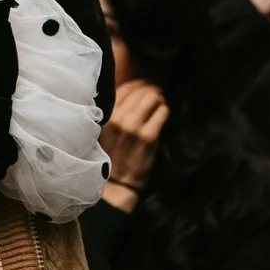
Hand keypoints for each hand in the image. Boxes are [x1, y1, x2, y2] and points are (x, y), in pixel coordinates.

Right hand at [100, 78, 167, 201]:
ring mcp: (134, 127)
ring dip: (158, 98)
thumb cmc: (111, 155)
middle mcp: (119, 119)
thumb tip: (132, 92)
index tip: (143, 89)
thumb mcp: (105, 131)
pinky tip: (162, 115)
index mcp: (106, 116)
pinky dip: (164, 110)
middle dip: (150, 90)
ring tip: (159, 103)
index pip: (125, 88)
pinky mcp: (149, 136)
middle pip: (140, 90)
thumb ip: (115, 112)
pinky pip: (162, 112)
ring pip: (152, 97)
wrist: (117, 183)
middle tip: (155, 95)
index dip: (137, 85)